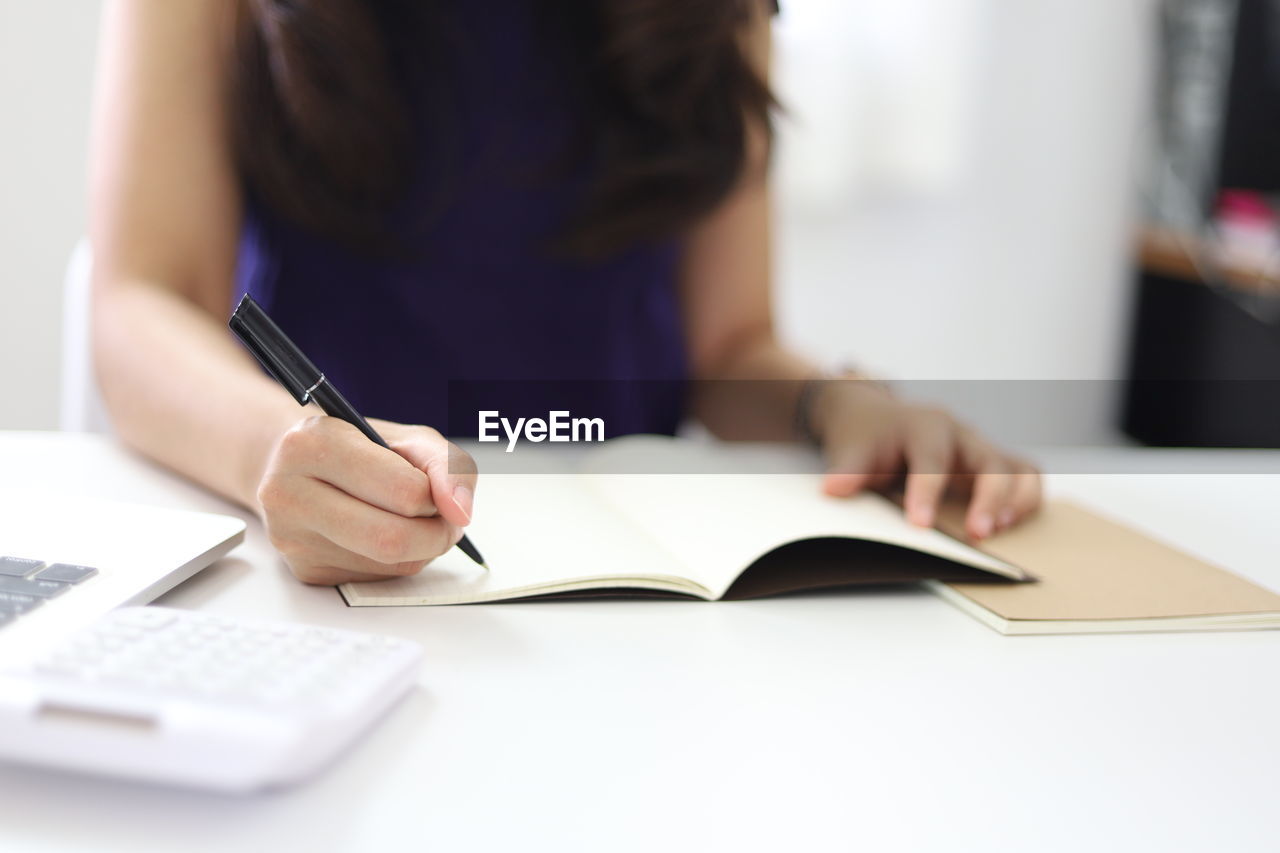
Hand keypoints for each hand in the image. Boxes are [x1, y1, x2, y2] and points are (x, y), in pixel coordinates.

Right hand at [256, 416, 477, 584]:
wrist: (300, 467)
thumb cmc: (361, 449)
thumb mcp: (409, 439)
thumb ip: (447, 465)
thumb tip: (460, 512)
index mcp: (311, 444)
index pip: (402, 491)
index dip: (432, 495)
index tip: (431, 489)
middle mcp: (288, 492)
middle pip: (392, 539)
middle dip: (436, 533)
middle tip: (443, 520)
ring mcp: (292, 538)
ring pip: (390, 564)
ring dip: (422, 548)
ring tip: (412, 520)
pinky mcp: (306, 571)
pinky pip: (377, 579)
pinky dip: (398, 561)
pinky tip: (383, 534)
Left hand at [810, 381, 1041, 540]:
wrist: (874, 416)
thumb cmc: (865, 436)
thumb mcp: (850, 448)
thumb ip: (847, 469)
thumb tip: (834, 489)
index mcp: (925, 426)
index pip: (930, 459)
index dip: (926, 492)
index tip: (919, 525)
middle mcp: (961, 434)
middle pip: (989, 461)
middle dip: (988, 498)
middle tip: (979, 534)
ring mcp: (981, 447)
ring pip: (1017, 467)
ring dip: (1016, 500)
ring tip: (1002, 530)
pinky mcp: (993, 462)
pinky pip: (1025, 475)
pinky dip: (1028, 499)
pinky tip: (1013, 526)